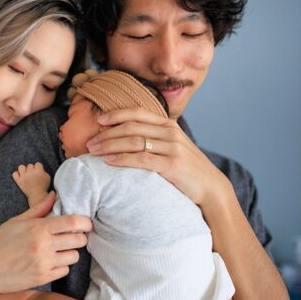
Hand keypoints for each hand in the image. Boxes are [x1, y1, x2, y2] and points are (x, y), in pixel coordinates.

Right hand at [0, 195, 90, 297]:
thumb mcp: (15, 221)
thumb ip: (38, 209)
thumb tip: (54, 195)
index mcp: (38, 228)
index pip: (72, 222)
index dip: (85, 222)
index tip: (87, 223)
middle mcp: (43, 246)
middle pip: (78, 240)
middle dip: (81, 237)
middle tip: (75, 236)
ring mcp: (44, 263)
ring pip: (74, 256)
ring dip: (71, 252)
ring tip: (61, 249)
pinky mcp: (42, 278)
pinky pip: (64, 271)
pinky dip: (62, 266)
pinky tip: (52, 262)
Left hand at [12, 162, 50, 204]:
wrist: (37, 196)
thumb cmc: (43, 187)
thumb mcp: (48, 177)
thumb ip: (43, 171)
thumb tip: (39, 169)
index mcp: (38, 170)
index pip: (37, 163)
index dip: (38, 168)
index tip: (39, 172)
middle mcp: (30, 172)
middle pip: (30, 165)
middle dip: (32, 169)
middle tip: (33, 175)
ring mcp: (23, 177)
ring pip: (21, 167)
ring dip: (24, 170)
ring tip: (26, 174)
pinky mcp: (18, 181)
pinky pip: (14, 174)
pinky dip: (16, 174)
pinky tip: (20, 177)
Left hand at [86, 109, 229, 208]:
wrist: (210, 186)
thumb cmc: (188, 169)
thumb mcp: (174, 147)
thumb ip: (157, 138)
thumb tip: (130, 137)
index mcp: (169, 125)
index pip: (139, 113)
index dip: (117, 114)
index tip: (99, 120)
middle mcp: (170, 133)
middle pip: (132, 127)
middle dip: (107, 133)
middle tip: (89, 142)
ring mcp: (172, 148)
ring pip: (133, 141)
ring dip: (110, 145)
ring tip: (93, 151)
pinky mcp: (172, 165)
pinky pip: (141, 159)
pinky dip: (122, 159)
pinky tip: (108, 161)